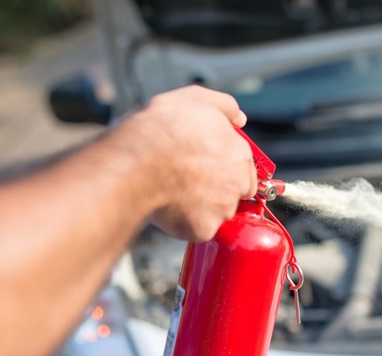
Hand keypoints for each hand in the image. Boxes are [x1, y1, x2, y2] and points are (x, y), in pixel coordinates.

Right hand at [114, 85, 256, 241]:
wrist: (137, 162)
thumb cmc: (162, 130)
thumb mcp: (196, 99)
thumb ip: (224, 107)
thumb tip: (239, 117)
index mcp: (239, 153)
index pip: (244, 166)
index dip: (224, 166)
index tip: (206, 166)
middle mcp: (237, 182)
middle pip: (235, 192)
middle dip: (217, 188)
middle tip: (189, 179)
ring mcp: (222, 208)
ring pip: (215, 212)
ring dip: (200, 206)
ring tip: (175, 190)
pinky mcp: (204, 229)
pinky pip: (197, 229)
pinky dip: (185, 223)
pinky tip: (169, 206)